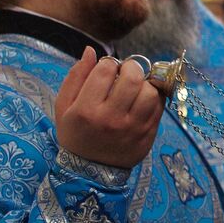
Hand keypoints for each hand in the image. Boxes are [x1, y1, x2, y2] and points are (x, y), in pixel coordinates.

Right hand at [54, 48, 164, 169]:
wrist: (89, 171)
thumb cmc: (75, 133)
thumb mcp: (64, 107)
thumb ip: (76, 77)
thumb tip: (90, 51)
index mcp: (86, 110)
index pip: (105, 70)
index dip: (108, 64)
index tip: (107, 69)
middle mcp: (111, 119)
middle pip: (133, 78)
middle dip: (131, 68)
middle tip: (126, 72)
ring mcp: (133, 128)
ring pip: (150, 91)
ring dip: (145, 83)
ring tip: (135, 87)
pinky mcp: (148, 134)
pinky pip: (159, 106)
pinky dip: (154, 97)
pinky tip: (142, 100)